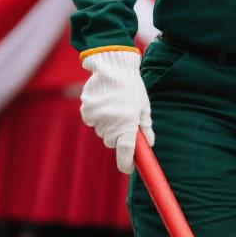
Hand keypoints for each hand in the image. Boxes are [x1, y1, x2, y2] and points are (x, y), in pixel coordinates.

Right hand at [80, 49, 153, 173]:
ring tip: (115, 106)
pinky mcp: (86, 112)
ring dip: (108, 125)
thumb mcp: (144, 107)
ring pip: (102, 131)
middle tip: (124, 121)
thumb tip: (149, 143)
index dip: (126, 163)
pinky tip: (104, 103)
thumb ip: (146, 127)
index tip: (129, 168)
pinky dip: (98, 116)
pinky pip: (92, 121)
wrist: (112, 68)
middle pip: (112, 142)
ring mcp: (96, 119)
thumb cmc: (132, 88)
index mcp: (127, 125)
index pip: (126, 152)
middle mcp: (110, 125)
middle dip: (118, 137)